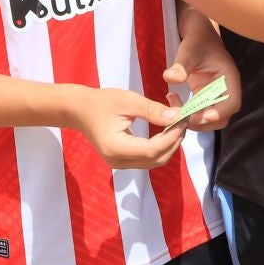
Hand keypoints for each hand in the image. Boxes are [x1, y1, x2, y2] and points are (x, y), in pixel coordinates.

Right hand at [64, 85, 185, 169]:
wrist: (80, 110)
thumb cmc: (101, 102)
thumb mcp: (128, 100)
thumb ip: (152, 110)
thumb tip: (177, 116)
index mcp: (116, 147)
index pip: (153, 150)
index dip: (172, 136)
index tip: (183, 119)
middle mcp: (119, 161)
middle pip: (157, 159)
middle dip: (175, 140)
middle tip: (183, 118)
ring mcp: (121, 164)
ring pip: (156, 161)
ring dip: (170, 144)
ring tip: (176, 122)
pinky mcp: (124, 161)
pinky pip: (149, 159)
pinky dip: (161, 146)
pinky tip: (166, 129)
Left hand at [162, 16, 241, 130]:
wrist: (196, 30)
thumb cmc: (197, 37)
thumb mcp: (189, 50)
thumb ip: (181, 65)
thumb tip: (170, 78)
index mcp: (229, 78)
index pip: (232, 103)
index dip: (218, 113)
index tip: (198, 116)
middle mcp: (225, 88)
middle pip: (221, 116)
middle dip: (202, 121)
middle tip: (181, 117)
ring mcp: (214, 93)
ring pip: (209, 116)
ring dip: (192, 118)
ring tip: (173, 107)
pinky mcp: (204, 94)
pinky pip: (198, 110)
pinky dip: (186, 111)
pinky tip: (172, 99)